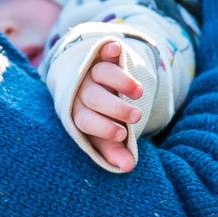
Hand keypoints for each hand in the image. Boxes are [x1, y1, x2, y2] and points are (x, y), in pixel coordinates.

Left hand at [71, 40, 143, 172]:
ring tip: (139, 93)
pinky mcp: (103, 54)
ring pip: (102, 73)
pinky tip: (115, 49)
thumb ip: (114, 150)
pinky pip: (103, 49)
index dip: (101, 128)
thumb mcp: (105, 133)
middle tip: (136, 117)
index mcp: (78, 112)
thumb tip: (129, 167)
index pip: (84, 120)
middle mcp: (82, 90)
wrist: (91, 81)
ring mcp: (92, 69)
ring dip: (120, 81)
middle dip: (115, 108)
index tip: (122, 135)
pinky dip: (108, 48)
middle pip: (94, 97)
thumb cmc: (101, 116)